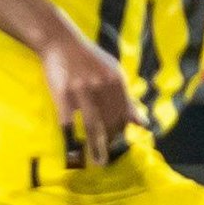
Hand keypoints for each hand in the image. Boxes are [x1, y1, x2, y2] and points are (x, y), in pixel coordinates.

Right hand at [39, 23, 143, 166]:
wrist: (61, 42)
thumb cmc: (89, 59)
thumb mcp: (112, 73)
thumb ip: (126, 98)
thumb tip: (142, 124)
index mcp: (116, 81)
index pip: (123, 115)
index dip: (121, 131)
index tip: (115, 142)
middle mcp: (101, 86)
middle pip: (109, 122)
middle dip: (109, 142)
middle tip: (104, 157)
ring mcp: (81, 91)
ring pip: (91, 126)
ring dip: (95, 147)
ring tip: (96, 162)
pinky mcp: (62, 94)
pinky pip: (68, 122)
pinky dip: (71, 137)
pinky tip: (72, 148)